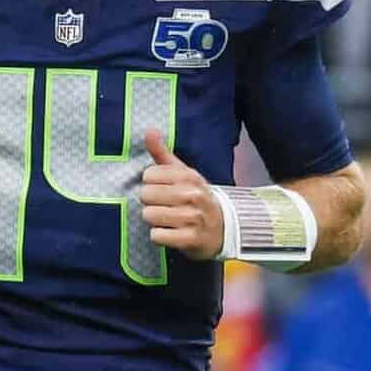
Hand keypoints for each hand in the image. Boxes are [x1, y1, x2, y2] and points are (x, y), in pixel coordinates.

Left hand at [139, 131, 224, 260]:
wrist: (223, 228)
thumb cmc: (195, 198)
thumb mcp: (183, 174)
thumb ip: (162, 153)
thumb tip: (149, 131)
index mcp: (189, 176)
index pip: (149, 174)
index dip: (150, 183)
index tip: (160, 187)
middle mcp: (193, 195)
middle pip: (147, 195)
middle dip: (150, 202)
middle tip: (162, 205)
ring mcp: (193, 217)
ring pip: (150, 215)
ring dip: (153, 220)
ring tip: (166, 219)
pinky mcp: (191, 239)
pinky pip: (158, 236)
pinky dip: (159, 236)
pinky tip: (169, 232)